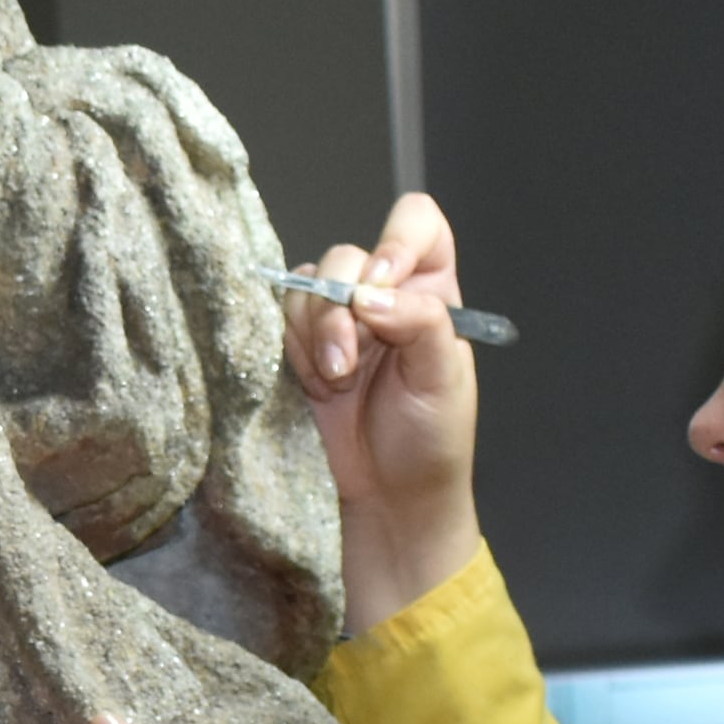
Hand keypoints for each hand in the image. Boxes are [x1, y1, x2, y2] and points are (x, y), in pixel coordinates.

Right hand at [275, 191, 484, 634]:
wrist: (387, 501)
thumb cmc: (430, 441)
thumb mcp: (442, 378)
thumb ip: (418, 322)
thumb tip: (367, 294)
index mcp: (432, 291)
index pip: (417, 223)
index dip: (396, 239)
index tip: (383, 283)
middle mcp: (385, 295)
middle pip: (350, 255)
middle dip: (340, 304)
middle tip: (346, 359)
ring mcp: (341, 321)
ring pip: (309, 285)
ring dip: (316, 331)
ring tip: (332, 381)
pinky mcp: (303, 348)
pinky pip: (282, 318)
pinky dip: (294, 347)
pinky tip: (316, 382)